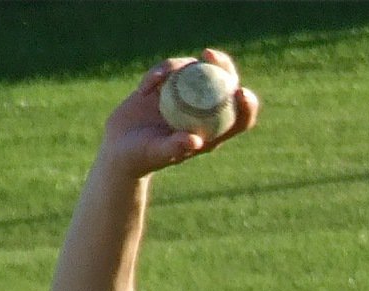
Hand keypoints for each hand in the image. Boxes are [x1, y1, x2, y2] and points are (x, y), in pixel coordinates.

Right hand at [100, 48, 258, 179]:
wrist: (120, 148)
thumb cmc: (142, 157)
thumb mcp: (156, 153)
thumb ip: (175, 147)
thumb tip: (195, 140)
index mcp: (213, 133)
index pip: (240, 119)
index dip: (248, 105)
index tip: (241, 92)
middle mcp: (205, 113)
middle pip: (225, 85)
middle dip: (223, 66)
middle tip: (209, 54)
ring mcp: (187, 96)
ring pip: (196, 71)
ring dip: (177, 66)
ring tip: (154, 80)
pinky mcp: (168, 85)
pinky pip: (170, 69)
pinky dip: (158, 72)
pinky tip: (143, 89)